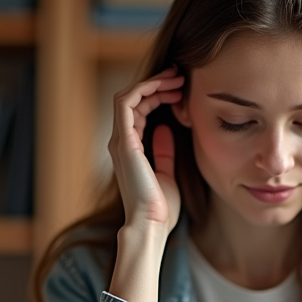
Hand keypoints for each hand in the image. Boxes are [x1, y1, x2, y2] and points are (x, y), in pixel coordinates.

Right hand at [108, 67, 184, 235]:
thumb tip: (165, 130)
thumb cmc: (159, 207)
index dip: (158, 95)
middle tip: (180, 77)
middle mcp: (121, 142)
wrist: (151, 224)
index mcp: (130, 149)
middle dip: (157, 84)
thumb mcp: (167, 172)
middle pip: (133, 100)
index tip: (181, 89)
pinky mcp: (124, 141)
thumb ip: (164, 151)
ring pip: (128, 97)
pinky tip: (166, 87)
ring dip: (152, 83)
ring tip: (176, 79)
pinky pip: (126, 104)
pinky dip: (144, 90)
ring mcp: (120, 141)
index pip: (139, 110)